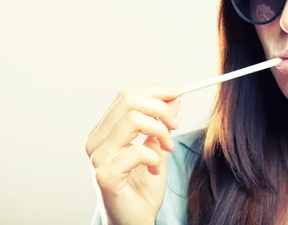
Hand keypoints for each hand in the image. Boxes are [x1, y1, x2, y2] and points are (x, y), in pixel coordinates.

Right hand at [85, 86, 180, 224]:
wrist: (136, 221)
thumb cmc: (143, 186)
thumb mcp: (158, 146)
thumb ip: (162, 122)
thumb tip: (173, 95)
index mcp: (105, 131)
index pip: (126, 95)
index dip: (155, 92)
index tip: (177, 95)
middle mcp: (96, 141)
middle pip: (128, 100)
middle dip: (160, 108)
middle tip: (174, 126)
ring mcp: (97, 159)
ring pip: (133, 119)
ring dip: (160, 131)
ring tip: (166, 148)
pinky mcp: (104, 176)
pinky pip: (137, 150)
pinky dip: (154, 157)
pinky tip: (155, 168)